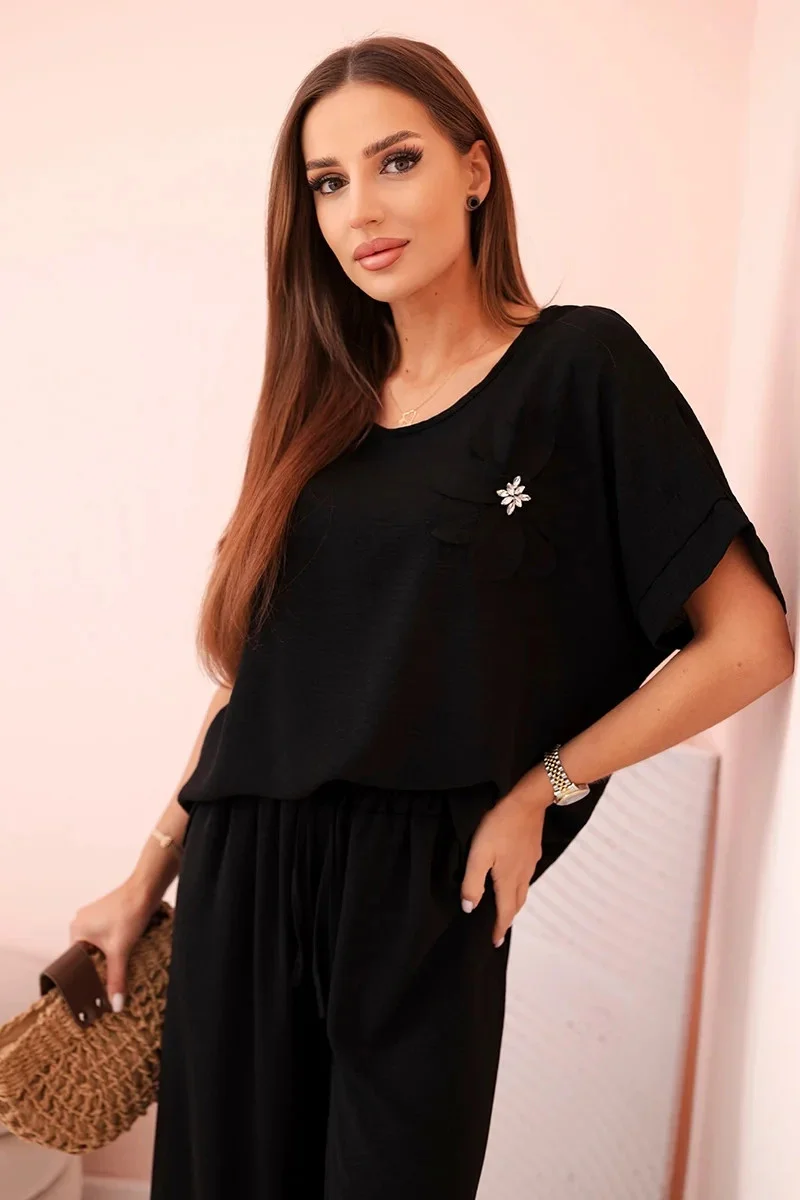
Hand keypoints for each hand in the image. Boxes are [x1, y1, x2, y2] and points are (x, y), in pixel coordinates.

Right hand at [68, 880, 161, 1013]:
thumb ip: (116, 979)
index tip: (90, 994)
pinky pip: (105, 938)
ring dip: (106, 959)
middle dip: (96, 970)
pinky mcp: (108, 915)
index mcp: (76, 930)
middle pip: (86, 956)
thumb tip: (115, 1005)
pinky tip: (122, 957)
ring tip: (114, 975)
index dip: (82, 979)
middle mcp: (81, 922)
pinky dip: (112, 948)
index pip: (73, 963)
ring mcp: (94, 917)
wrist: (146, 889)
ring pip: (97, 947)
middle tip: (104, 989)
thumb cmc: (129, 914)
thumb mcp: (120, 951)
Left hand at [460, 781, 549, 946]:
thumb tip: (470, 908)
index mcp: (508, 880)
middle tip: (499, 928)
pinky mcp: (533, 851)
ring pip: (523, 891)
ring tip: (505, 907)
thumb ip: (473, 882)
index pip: (505, 913)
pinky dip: (519, 887)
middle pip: (517, 904)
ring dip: (514, 903)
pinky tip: (513, 879)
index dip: (499, 929)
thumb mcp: (479, 853)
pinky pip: (526, 877)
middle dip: (508, 919)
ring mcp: (530, 863)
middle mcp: (522, 876)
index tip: (495, 942)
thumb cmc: (499, 826)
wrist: (527, 802)